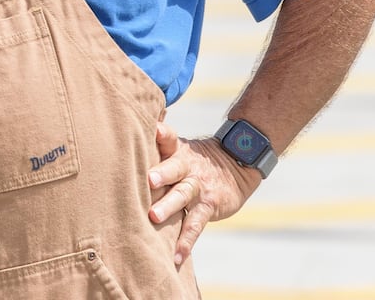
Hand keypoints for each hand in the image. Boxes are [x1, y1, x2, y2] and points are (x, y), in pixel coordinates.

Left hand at [146, 121, 261, 266]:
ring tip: (154, 217)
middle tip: (149, 179)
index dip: (161, 131)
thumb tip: (138, 118)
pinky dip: (185, 241)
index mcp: (176, 150)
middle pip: (173, 168)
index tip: (153, 128)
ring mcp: (198, 188)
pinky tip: (176, 256)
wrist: (236, 165)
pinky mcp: (208, 207)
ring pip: (183, 197)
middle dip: (161, 174)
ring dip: (169, 207)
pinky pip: (195, 225)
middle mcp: (186, 167)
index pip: (168, 137)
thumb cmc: (193, 156)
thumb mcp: (177, 144)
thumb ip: (157, 138)